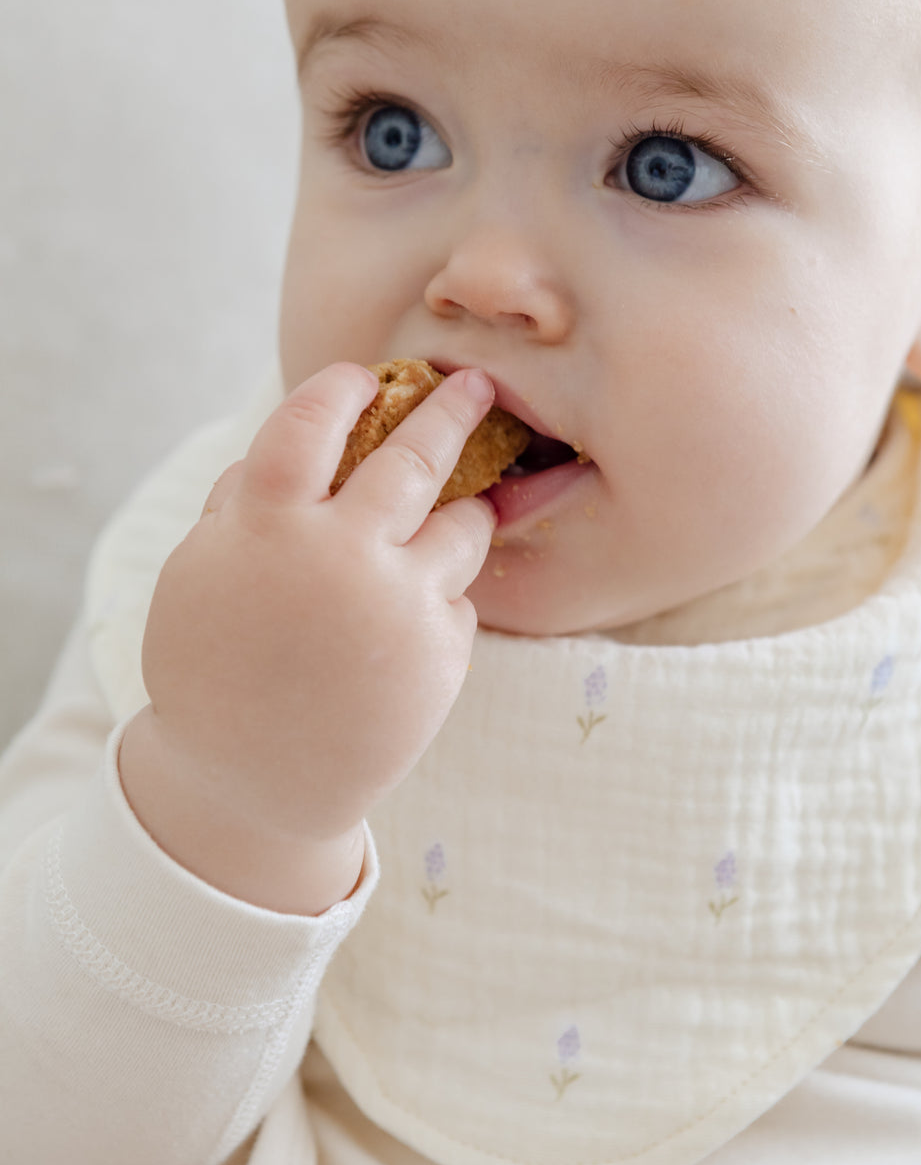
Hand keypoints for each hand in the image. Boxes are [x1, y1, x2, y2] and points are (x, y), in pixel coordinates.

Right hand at [118, 362, 496, 912]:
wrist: (255, 786)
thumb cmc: (214, 671)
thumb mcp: (198, 575)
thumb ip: (243, 504)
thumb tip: (294, 443)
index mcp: (271, 526)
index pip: (314, 420)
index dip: (343, 388)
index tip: (364, 379)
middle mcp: (346, 555)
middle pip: (417, 455)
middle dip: (453, 410)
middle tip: (478, 386)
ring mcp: (402, 605)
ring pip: (463, 526)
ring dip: (468, 508)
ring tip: (468, 505)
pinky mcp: (442, 654)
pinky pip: (456, 600)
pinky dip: (438, 599)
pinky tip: (406, 626)